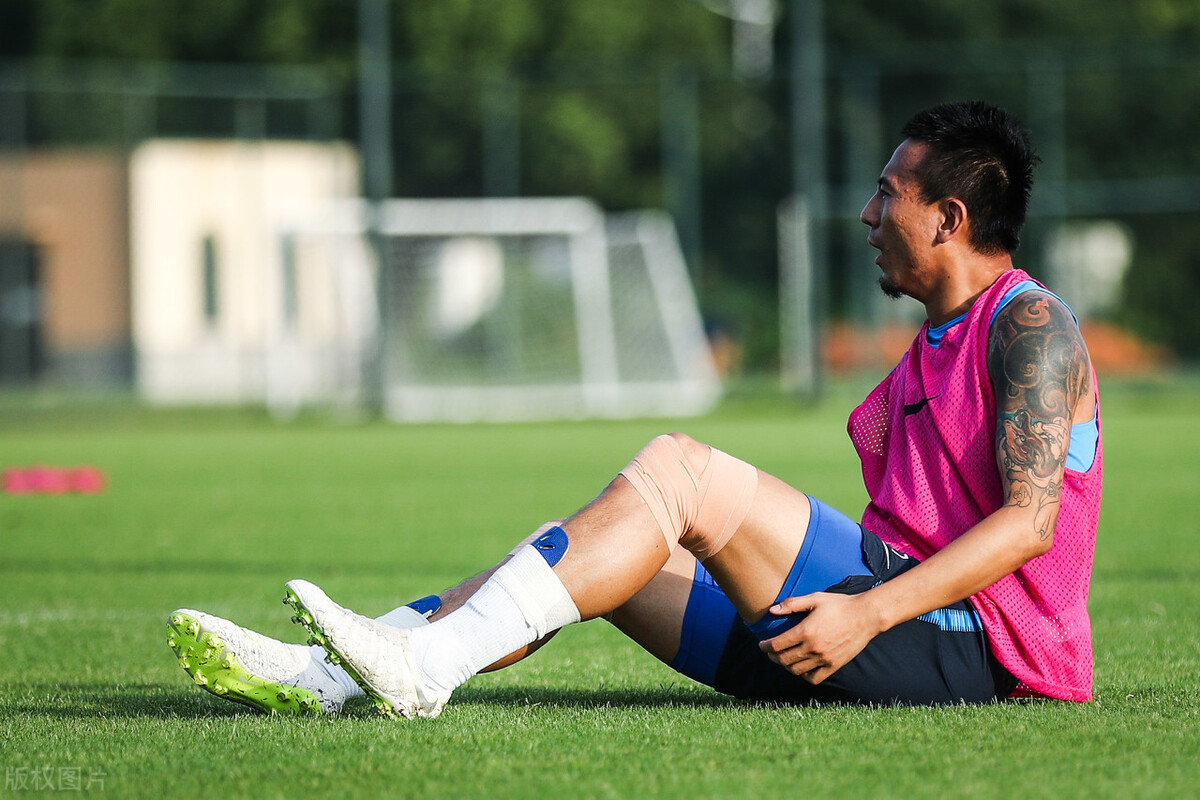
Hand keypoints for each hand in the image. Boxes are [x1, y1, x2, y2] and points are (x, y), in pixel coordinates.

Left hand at [756, 592, 881, 683]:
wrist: (866, 616)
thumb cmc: (839, 605)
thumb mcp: (814, 598)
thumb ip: (792, 604)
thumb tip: (772, 610)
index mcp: (805, 631)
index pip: (777, 645)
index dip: (765, 647)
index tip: (761, 645)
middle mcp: (813, 648)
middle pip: (784, 660)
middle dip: (773, 657)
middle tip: (770, 652)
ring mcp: (824, 659)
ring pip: (796, 670)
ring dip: (786, 666)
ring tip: (784, 659)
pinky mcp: (834, 666)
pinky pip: (814, 678)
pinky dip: (804, 676)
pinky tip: (802, 668)